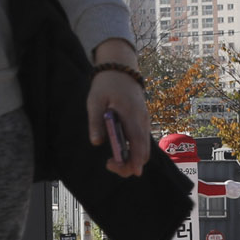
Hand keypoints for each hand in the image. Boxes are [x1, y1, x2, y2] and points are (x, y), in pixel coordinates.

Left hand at [88, 38, 150, 177]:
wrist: (120, 69)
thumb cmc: (106, 85)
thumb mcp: (95, 101)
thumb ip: (96, 122)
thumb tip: (96, 142)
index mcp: (132, 117)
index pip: (138, 145)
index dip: (135, 161)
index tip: (126, 170)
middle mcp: (142, 122)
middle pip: (144, 152)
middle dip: (130, 164)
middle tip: (109, 164)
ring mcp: (144, 122)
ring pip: (144, 148)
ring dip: (132, 158)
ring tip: (111, 160)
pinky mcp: (142, 122)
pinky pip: (141, 141)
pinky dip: (133, 150)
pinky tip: (119, 150)